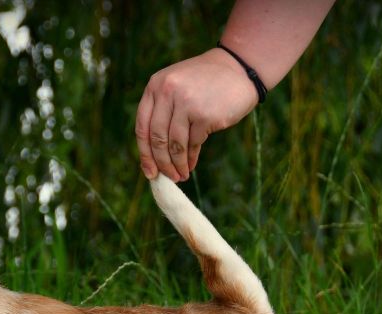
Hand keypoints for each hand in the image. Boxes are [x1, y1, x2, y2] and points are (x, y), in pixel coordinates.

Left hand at [136, 48, 259, 181]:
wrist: (238, 69)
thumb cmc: (205, 83)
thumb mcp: (176, 87)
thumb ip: (161, 111)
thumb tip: (153, 155)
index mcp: (155, 85)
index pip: (142, 126)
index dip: (144, 153)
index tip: (149, 171)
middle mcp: (167, 92)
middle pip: (157, 138)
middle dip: (161, 163)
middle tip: (166, 178)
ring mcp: (186, 103)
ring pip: (175, 145)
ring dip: (177, 165)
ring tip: (180, 175)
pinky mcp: (205, 115)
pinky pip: (193, 144)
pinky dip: (191, 158)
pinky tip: (191, 166)